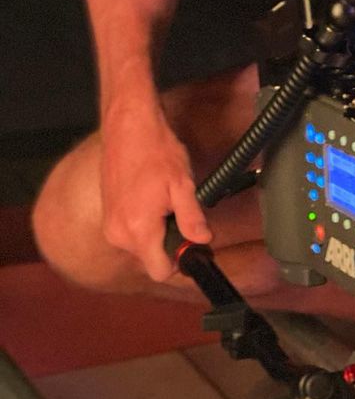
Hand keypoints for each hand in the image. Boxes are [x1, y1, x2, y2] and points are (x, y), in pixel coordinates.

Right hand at [100, 96, 211, 281]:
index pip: (161, 271)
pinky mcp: (107, 217)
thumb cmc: (156, 152)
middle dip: (169, 243)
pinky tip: (151, 198)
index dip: (181, 261)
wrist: (128, 127)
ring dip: (157, 231)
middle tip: (180, 211)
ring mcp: (110, 225)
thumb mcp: (183, 185)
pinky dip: (144, 223)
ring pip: (142, 246)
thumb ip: (192, 218)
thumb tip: (203, 241)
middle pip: (151, 259)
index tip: (192, 243)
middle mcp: (118, 234)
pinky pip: (130, 233)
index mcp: (138, 230)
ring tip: (164, 200)